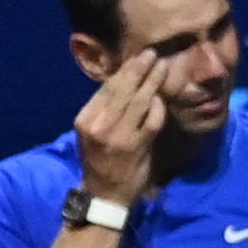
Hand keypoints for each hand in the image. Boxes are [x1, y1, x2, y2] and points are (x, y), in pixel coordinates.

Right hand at [72, 49, 165, 207]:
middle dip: (139, 69)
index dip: (124, 70)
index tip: (136, 57)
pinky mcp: (136, 146)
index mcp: (85, 118)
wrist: (105, 194)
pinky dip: (158, 108)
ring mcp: (117, 135)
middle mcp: (98, 125)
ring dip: (152, 82)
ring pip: (139, 101)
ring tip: (162, 67)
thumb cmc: (101, 160)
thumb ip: (107, 108)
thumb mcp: (95, 131)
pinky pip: (151, 120)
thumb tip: (127, 79)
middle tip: (151, 54)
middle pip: (122, 89)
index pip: (107, 88)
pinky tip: (162, 99)